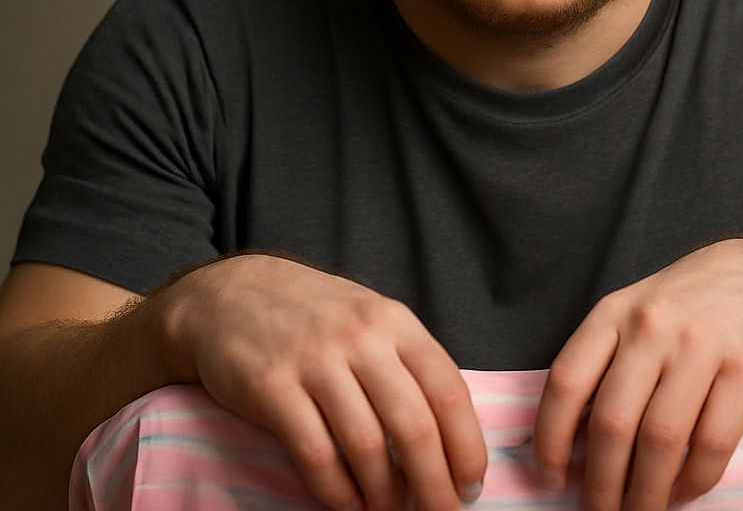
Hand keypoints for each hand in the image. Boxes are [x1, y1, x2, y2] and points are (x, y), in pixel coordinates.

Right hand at [149, 253, 486, 510]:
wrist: (231, 292)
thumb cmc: (313, 315)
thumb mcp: (370, 318)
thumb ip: (406, 363)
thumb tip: (448, 436)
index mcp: (394, 321)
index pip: (448, 389)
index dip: (466, 444)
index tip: (471, 483)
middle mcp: (360, 337)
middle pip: (414, 425)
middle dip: (434, 484)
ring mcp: (315, 360)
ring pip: (366, 446)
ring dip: (385, 494)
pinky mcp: (271, 386)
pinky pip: (315, 454)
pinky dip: (337, 490)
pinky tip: (348, 503)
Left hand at [532, 239, 742, 510]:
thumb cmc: (692, 305)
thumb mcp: (637, 314)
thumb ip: (606, 361)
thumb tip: (571, 438)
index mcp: (613, 312)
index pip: (566, 381)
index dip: (550, 437)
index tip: (548, 476)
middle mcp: (651, 325)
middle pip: (611, 421)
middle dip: (599, 482)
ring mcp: (700, 345)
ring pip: (659, 439)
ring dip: (644, 493)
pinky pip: (712, 442)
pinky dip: (693, 481)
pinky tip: (683, 493)